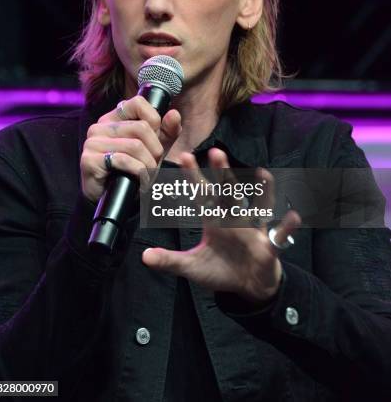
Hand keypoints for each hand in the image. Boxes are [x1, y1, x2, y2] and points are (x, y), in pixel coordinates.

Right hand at [80, 96, 181, 202]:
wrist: (111, 198)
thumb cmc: (131, 171)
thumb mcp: (153, 149)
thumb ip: (166, 132)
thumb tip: (174, 114)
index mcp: (113, 118)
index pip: (138, 103)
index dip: (154, 121)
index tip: (155, 139)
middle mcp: (100, 126)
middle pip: (141, 127)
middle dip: (155, 149)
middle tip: (153, 164)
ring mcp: (93, 142)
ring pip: (135, 145)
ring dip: (147, 164)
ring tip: (147, 174)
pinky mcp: (89, 159)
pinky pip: (123, 159)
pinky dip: (138, 171)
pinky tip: (139, 178)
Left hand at [142, 148, 300, 304]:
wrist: (248, 286)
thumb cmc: (220, 270)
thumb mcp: (192, 268)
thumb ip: (170, 261)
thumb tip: (144, 257)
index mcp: (214, 221)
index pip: (202, 195)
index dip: (193, 177)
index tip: (184, 157)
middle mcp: (234, 219)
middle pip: (228, 193)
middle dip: (222, 174)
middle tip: (215, 152)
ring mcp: (253, 230)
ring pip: (257, 207)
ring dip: (261, 192)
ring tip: (263, 174)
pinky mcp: (269, 246)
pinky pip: (279, 235)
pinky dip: (287, 227)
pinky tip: (294, 216)